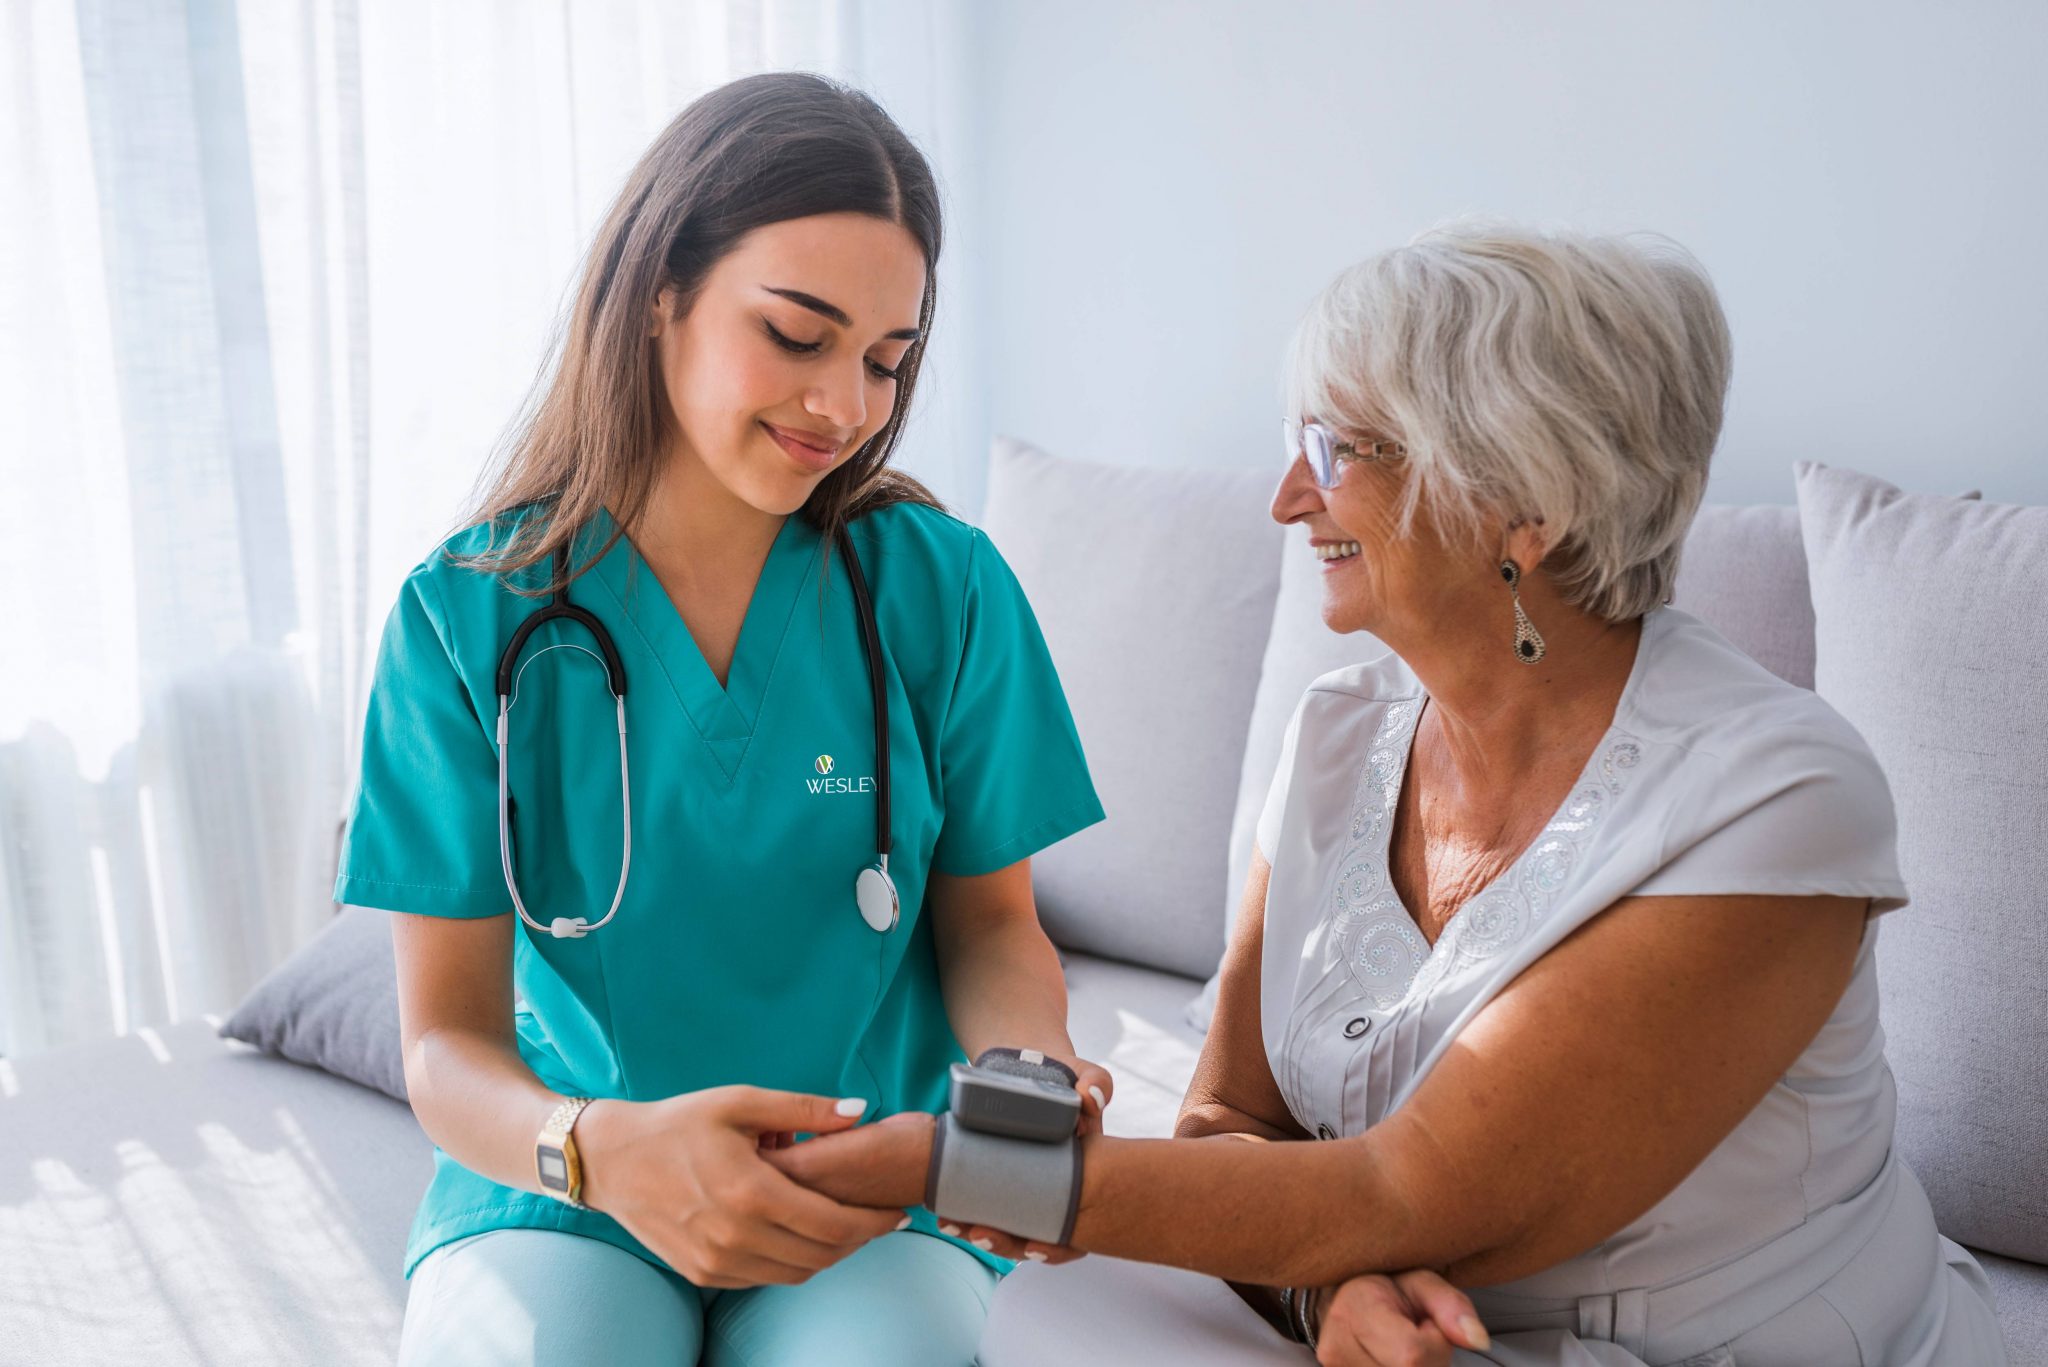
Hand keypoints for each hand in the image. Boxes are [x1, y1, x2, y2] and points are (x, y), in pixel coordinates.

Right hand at [575, 1088, 907, 1288]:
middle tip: (880, 1220)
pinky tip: (799, 1234)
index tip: (899, 1212)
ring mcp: (717, 1261)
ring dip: (827, 1254)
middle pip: (822, 1255)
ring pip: (796, 1273)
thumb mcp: (740, 1102)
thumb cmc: (678, 1124)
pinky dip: (791, 1262)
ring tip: (844, 1225)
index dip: (875, 1223)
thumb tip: (859, 1109)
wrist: (610, 1161)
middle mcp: (736, 1236)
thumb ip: (804, 1109)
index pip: (834, 1224)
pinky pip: (764, 1278)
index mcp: (751, 1193)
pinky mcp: (702, 1274)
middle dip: (859, 1240)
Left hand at [947, 1051, 1110, 1264]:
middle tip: (980, 1234)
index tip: (1034, 1248)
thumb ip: (1097, 1084)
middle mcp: (1055, 1193)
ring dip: (981, 1234)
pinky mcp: (997, 1175)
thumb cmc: (1063, 1075)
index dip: (1056, 1248)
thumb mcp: (1085, 1075)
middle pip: (1035, 1238)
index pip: (1074, 1232)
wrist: (1025, 1062)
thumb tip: (1092, 1101)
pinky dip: (966, 1213)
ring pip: (1007, 1228)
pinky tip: (946, 1214)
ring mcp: (1025, 1187)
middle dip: (1007, 1244)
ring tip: (953, 1224)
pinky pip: (985, 1205)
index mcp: (1083, 1182)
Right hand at [1310, 1269, 1489, 1365]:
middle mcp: (1337, 1348)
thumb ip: (1451, 1306)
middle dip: (1428, 1364)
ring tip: (1405, 1350)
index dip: (1435, 1344)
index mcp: (1354, 1310)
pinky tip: (1394, 1361)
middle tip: (1418, 1337)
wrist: (1348, 1300)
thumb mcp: (1423, 1282)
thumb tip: (1478, 1340)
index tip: (1427, 1324)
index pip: (1412, 1355)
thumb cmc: (1390, 1289)